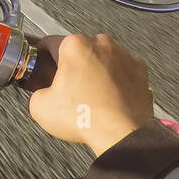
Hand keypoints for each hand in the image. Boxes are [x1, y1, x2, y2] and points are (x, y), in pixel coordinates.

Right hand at [27, 33, 152, 155]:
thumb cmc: (83, 117)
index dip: (43, 58)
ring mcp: (124, 56)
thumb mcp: (40, 106)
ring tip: (92, 95)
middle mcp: (101, 44)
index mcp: (74, 45)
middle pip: (79, 50)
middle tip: (70, 88)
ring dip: (97, 70)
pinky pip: (123, 71)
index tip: (44, 68)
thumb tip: (44, 94)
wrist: (121, 135)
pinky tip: (110, 97)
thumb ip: (37, 92)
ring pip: (103, 58)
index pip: (50, 43)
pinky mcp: (141, 72)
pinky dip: (117, 80)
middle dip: (74, 65)